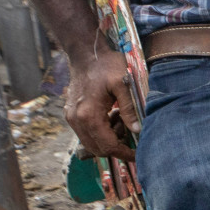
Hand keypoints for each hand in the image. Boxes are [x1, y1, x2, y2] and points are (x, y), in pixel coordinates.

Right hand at [64, 34, 137, 160]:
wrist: (86, 54)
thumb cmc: (106, 65)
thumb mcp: (124, 84)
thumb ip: (130, 109)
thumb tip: (138, 131)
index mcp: (88, 114)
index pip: (107, 145)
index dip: (124, 153)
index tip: (138, 155)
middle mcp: (76, 120)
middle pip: (97, 148)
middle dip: (117, 145)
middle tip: (130, 130)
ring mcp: (71, 118)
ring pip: (91, 142)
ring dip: (108, 138)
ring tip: (120, 118)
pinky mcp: (71, 114)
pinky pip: (86, 133)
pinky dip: (101, 131)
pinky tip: (111, 115)